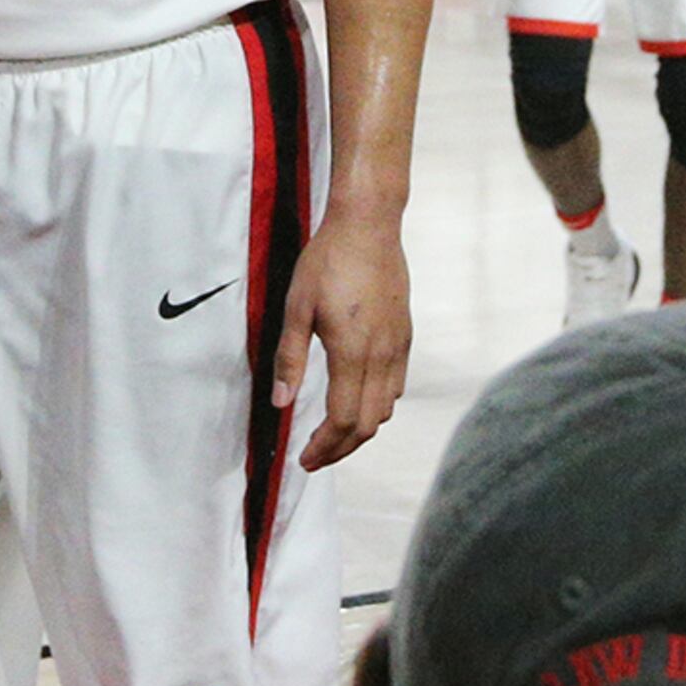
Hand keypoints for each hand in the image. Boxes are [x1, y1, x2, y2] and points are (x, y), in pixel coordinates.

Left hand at [279, 200, 408, 468]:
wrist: (369, 226)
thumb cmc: (327, 262)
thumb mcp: (296, 309)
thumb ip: (290, 359)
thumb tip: (280, 404)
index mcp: (352, 353)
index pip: (344, 420)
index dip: (324, 448)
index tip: (304, 459)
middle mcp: (382, 356)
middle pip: (369, 425)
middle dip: (341, 448)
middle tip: (314, 456)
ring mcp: (398, 346)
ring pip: (386, 409)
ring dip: (360, 429)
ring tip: (332, 433)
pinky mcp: (405, 335)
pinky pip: (396, 386)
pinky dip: (377, 406)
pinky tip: (356, 399)